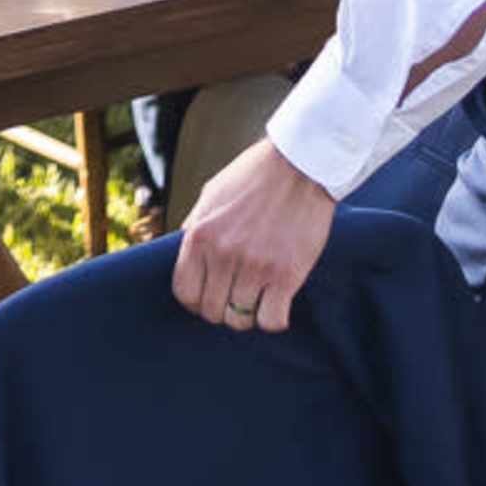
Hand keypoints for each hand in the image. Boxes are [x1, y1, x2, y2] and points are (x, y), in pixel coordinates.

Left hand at [171, 140, 336, 333]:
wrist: (300, 165)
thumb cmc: (255, 176)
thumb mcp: (212, 195)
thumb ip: (196, 226)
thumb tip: (184, 253)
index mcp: (200, 235)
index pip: (185, 292)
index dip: (195, 300)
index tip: (208, 296)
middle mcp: (223, 254)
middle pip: (212, 311)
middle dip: (222, 308)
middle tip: (236, 295)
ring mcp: (255, 266)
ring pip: (240, 320)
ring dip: (248, 313)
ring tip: (258, 297)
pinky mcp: (286, 275)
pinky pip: (271, 320)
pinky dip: (273, 318)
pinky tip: (277, 303)